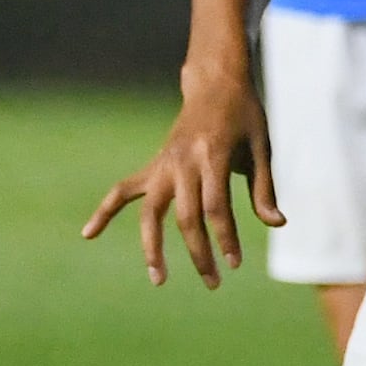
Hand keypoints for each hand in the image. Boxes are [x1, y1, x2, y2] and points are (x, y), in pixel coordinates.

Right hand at [79, 67, 282, 287]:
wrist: (215, 83)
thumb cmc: (244, 116)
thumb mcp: (261, 147)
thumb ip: (264, 189)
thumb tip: (277, 224)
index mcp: (212, 156)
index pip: (215, 208)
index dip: (225, 238)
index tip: (234, 263)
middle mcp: (182, 162)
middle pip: (186, 217)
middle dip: (199, 253)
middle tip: (214, 283)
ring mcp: (163, 164)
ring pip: (150, 212)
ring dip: (152, 247)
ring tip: (158, 279)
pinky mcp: (154, 166)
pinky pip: (123, 190)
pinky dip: (105, 211)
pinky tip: (88, 234)